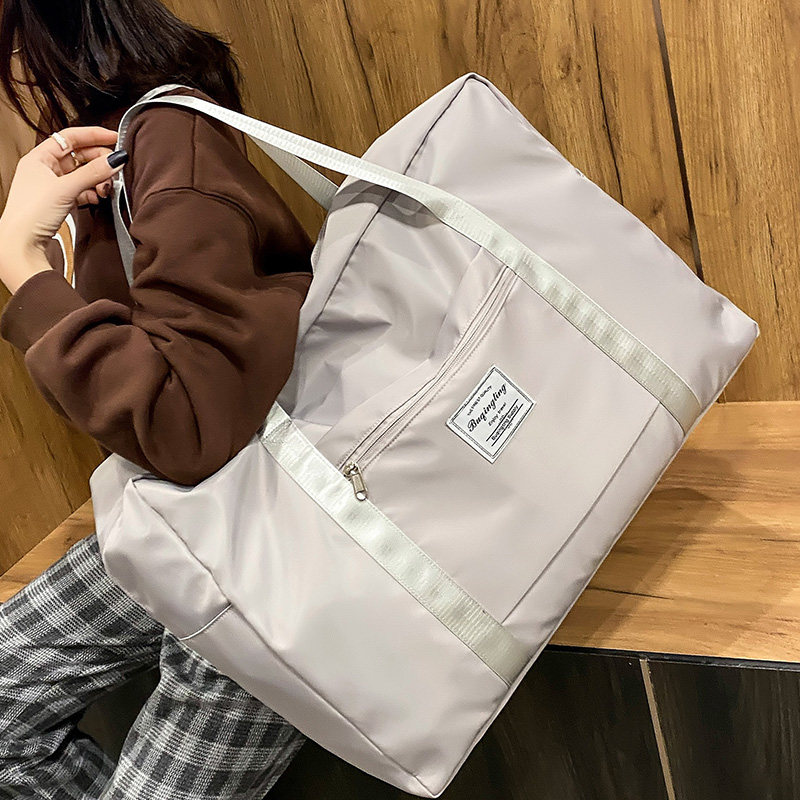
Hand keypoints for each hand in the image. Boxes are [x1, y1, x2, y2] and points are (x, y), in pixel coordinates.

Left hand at [0, 126, 126, 292]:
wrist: (21, 243)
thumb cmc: (31, 213)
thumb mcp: (66, 188)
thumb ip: (93, 173)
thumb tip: (116, 158)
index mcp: (39, 157)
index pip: (70, 137)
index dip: (93, 135)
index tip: (115, 138)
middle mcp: (45, 168)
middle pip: (79, 155)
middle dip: (99, 161)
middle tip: (115, 168)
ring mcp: (52, 185)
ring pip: (81, 174)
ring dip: (97, 179)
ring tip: (106, 188)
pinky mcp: (58, 201)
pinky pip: (80, 190)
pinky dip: (91, 192)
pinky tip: (97, 197)